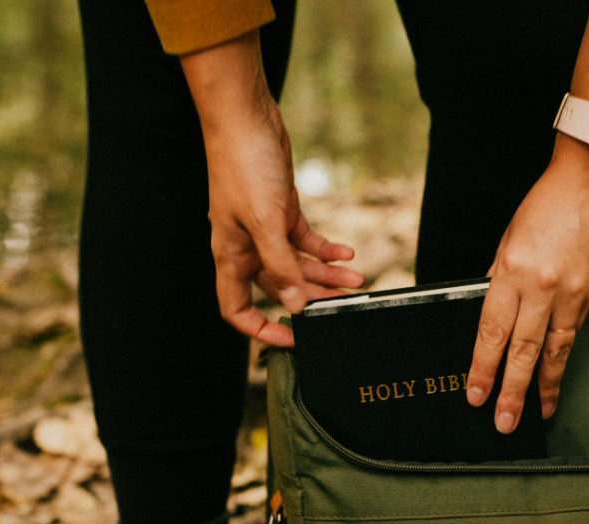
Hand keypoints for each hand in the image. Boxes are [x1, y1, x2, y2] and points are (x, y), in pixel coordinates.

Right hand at [181, 33, 364, 347]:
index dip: (260, 329)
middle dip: (312, 299)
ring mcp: (265, 229)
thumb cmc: (243, 166)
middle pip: (280, 288)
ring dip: (327, 274)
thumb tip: (294, 305)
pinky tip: (348, 254)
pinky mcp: (282, 210)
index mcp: (230, 255)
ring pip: (298, 265)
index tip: (290, 339)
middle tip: (343, 307)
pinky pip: (306, 241)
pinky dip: (327, 249)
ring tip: (358, 281)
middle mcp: (246, 247)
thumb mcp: (265, 223)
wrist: (246, 119)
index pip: (236, 308)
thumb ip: (280, 266)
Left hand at [465, 141, 588, 432]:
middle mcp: (544, 287)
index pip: (493, 332)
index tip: (475, 395)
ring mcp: (574, 292)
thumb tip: (494, 318)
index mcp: (514, 271)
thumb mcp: (508, 241)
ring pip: (555, 350)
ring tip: (538, 413)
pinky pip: (574, 332)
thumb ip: (500, 281)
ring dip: (545, 385)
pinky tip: (557, 375)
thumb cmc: (545, 206)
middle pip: (524, 351)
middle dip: (513, 391)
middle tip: (504, 423)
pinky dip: (563, 357)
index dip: (483, 368)